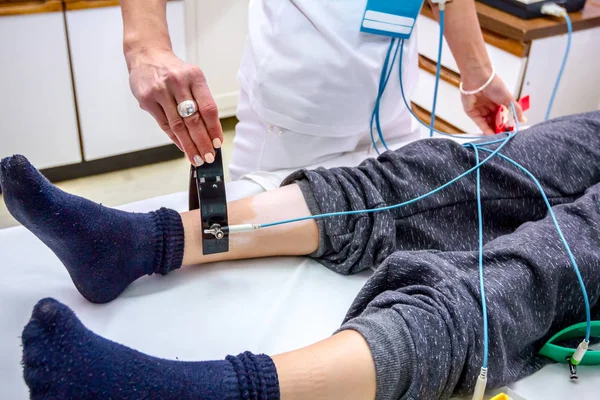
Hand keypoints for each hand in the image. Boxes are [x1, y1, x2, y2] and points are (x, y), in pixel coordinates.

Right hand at [127, 48, 222, 164]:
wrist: (147, 55)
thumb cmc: (174, 71)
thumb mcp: (191, 78)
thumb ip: (200, 101)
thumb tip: (211, 132)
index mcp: (194, 76)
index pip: (208, 108)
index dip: (214, 128)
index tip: (218, 143)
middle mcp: (177, 82)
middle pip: (193, 119)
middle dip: (202, 142)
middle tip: (208, 156)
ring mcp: (160, 91)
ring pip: (178, 125)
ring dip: (189, 145)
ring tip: (197, 157)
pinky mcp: (146, 99)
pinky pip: (164, 124)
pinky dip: (175, 138)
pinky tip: (183, 147)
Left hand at [461, 74, 525, 134]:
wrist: (479, 79)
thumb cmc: (494, 85)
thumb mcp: (508, 99)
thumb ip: (516, 110)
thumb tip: (523, 120)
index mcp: (498, 101)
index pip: (503, 115)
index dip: (506, 122)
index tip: (510, 130)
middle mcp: (488, 105)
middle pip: (494, 120)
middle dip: (499, 127)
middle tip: (504, 135)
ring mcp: (480, 109)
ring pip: (487, 122)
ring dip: (493, 130)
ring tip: (499, 136)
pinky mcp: (471, 112)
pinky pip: (479, 122)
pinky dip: (485, 129)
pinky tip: (491, 134)